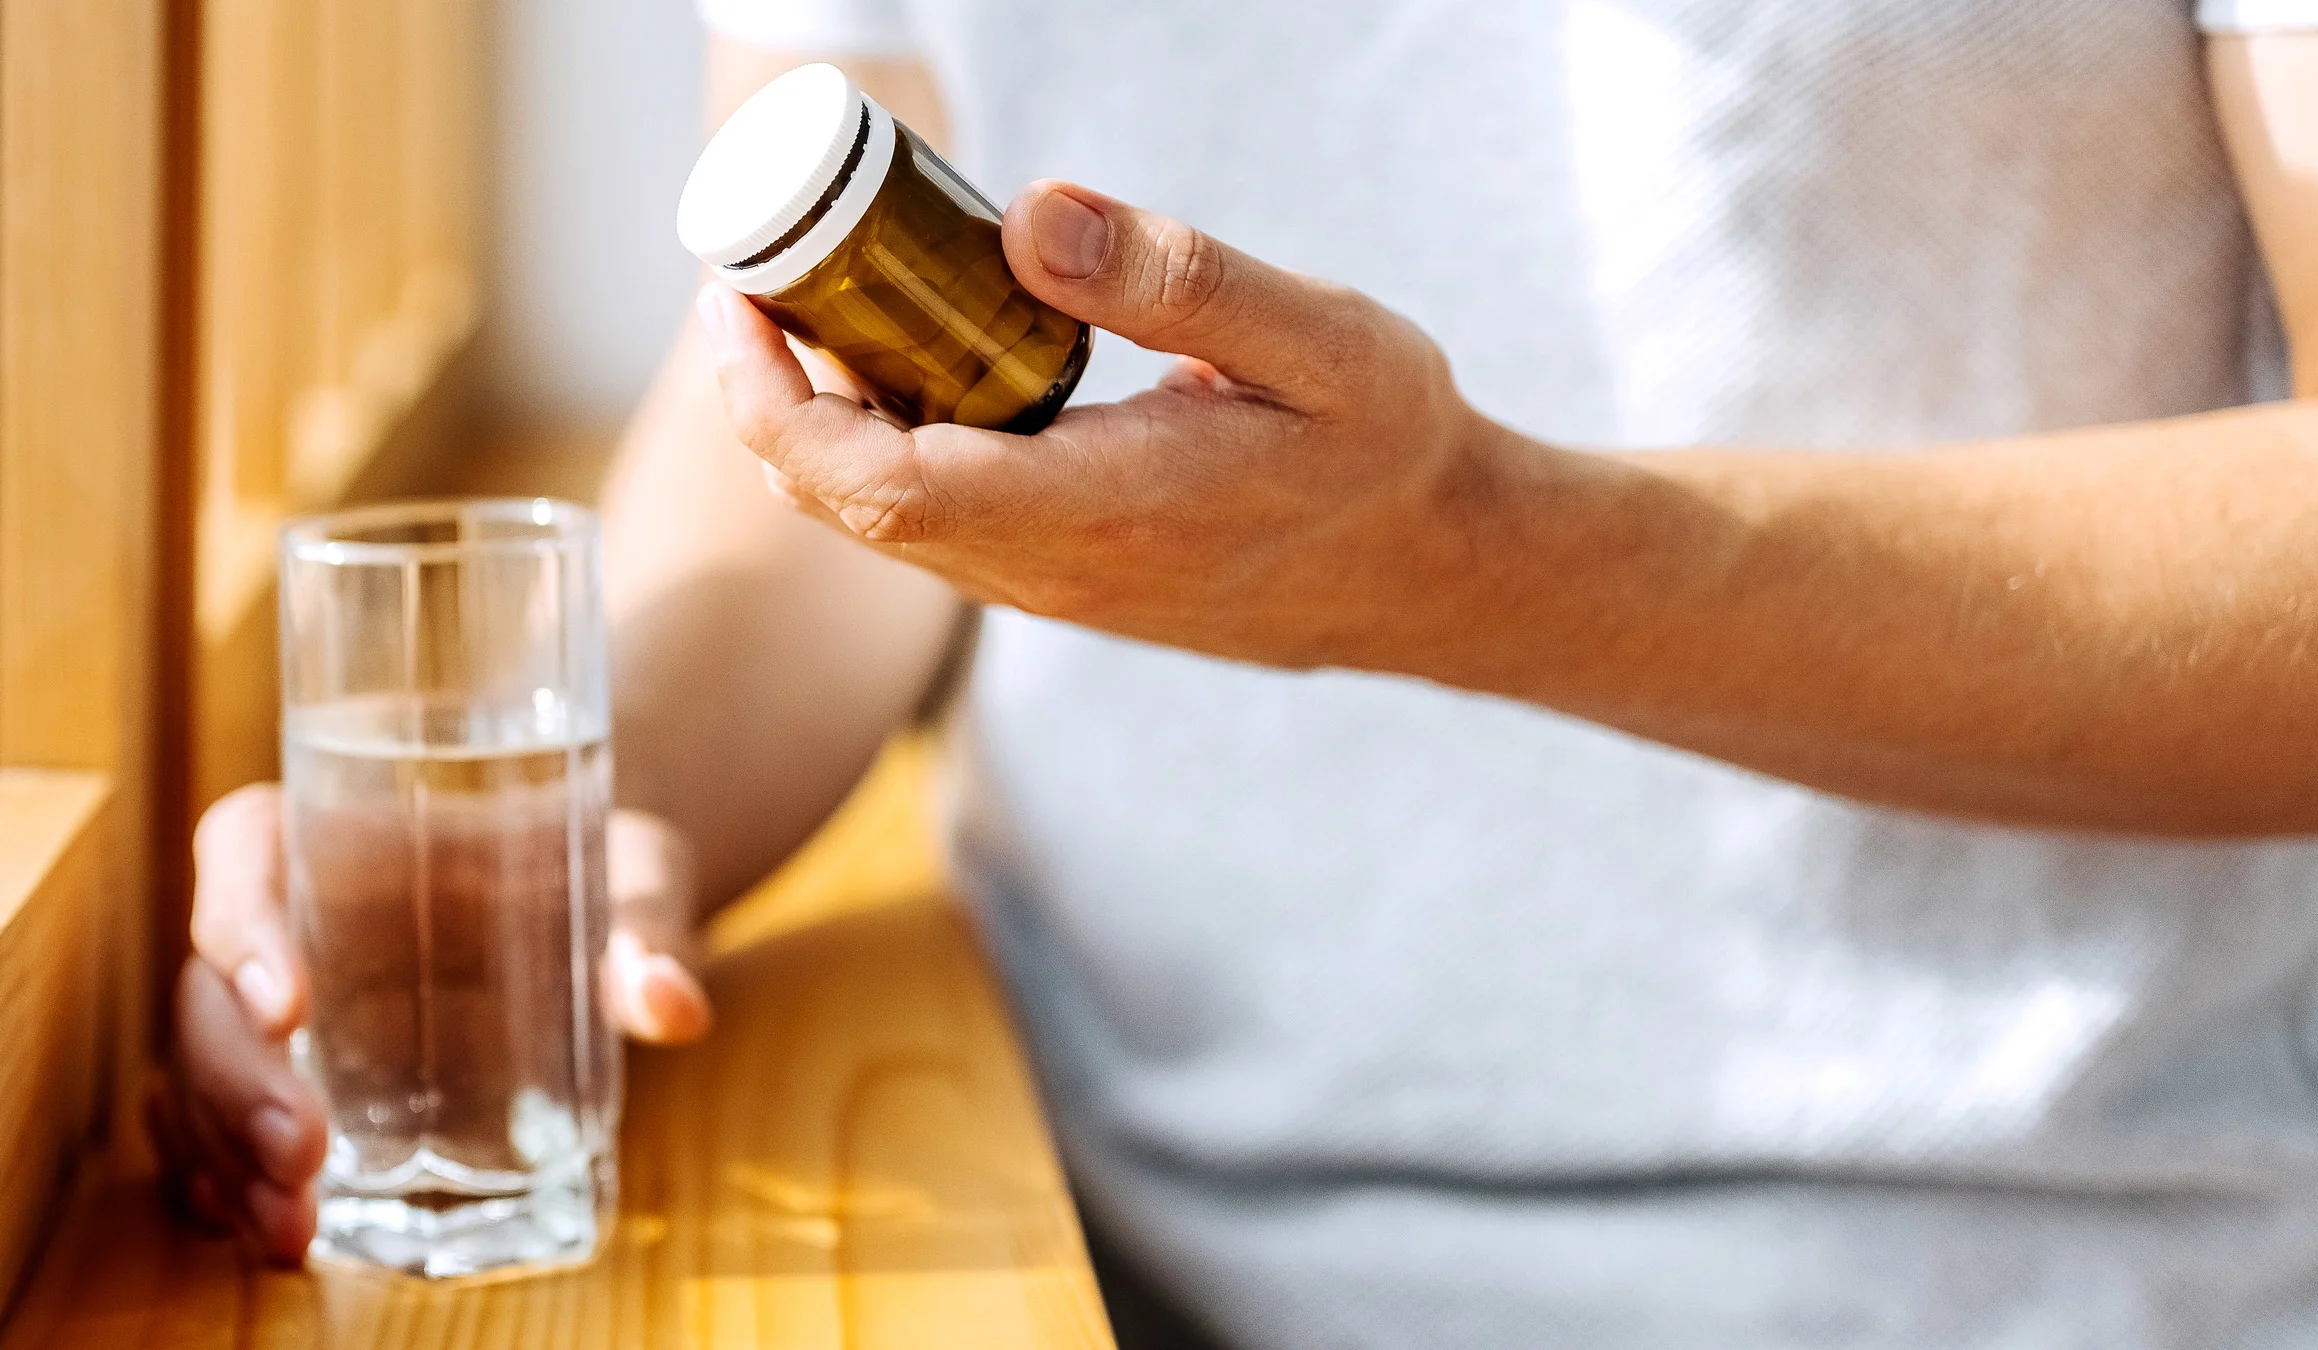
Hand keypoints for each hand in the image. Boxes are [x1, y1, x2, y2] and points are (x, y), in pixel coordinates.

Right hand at [149, 784, 713, 1262]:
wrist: (608, 900)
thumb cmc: (607, 864)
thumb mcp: (638, 877)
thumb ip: (651, 928)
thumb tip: (670, 1004)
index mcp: (344, 826)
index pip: (247, 844)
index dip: (242, 923)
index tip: (289, 1005)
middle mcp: (295, 911)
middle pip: (213, 985)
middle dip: (242, 1080)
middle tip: (304, 1158)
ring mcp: (291, 998)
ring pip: (208, 1068)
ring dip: (230, 1154)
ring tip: (291, 1229)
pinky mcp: (308, 1069)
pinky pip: (230, 1120)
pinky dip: (234, 1180)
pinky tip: (271, 1231)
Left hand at [695, 181, 1518, 672]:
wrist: (1435, 573)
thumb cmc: (1389, 451)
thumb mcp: (1317, 340)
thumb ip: (1173, 278)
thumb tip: (1026, 216)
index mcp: (1103, 509)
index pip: (875, 479)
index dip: (775, 397)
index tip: (741, 295)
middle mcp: (1054, 571)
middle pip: (847, 500)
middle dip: (775, 389)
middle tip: (771, 265)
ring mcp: (1052, 590)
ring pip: (881, 520)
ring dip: (825, 418)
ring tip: (831, 298)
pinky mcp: (1062, 585)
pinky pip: (932, 524)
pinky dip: (884, 445)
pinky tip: (917, 361)